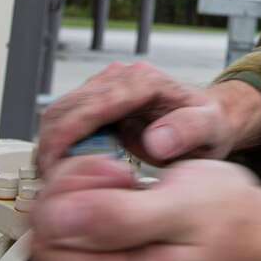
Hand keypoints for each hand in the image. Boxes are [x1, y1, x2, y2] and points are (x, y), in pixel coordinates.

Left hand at [29, 156, 260, 260]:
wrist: (250, 228)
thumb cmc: (228, 219)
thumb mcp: (182, 207)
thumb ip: (120, 217)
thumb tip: (57, 218)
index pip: (49, 238)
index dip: (72, 194)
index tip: (113, 174)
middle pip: (46, 228)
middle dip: (75, 184)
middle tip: (119, 171)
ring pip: (55, 217)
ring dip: (82, 183)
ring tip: (124, 177)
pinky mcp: (102, 250)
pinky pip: (71, 214)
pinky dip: (90, 187)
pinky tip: (122, 183)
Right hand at [35, 62, 260, 175]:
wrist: (208, 120)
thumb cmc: (210, 125)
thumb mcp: (210, 131)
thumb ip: (188, 131)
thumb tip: (157, 139)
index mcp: (144, 81)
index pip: (92, 105)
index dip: (66, 137)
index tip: (54, 167)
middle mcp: (121, 78)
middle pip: (66, 107)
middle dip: (50, 144)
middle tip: (49, 182)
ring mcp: (108, 87)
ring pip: (59, 112)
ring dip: (50, 145)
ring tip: (54, 179)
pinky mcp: (100, 100)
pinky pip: (67, 120)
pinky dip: (59, 144)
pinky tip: (65, 169)